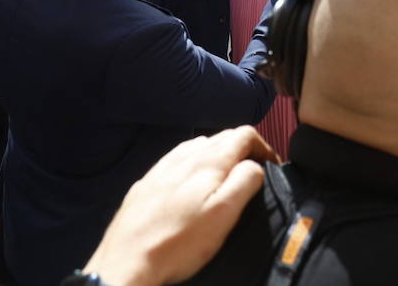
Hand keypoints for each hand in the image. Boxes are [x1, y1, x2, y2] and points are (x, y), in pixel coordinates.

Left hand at [84, 127, 275, 285]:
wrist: (126, 263)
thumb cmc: (180, 242)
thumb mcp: (224, 213)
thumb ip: (245, 181)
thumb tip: (254, 164)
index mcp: (208, 161)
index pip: (244, 134)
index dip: (263, 146)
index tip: (270, 168)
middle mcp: (184, 156)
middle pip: (221, 137)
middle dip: (242, 150)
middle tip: (251, 175)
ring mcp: (161, 168)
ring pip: (197, 146)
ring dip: (217, 155)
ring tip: (224, 178)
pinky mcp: (145, 184)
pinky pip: (175, 160)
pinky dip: (192, 164)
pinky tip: (189, 183)